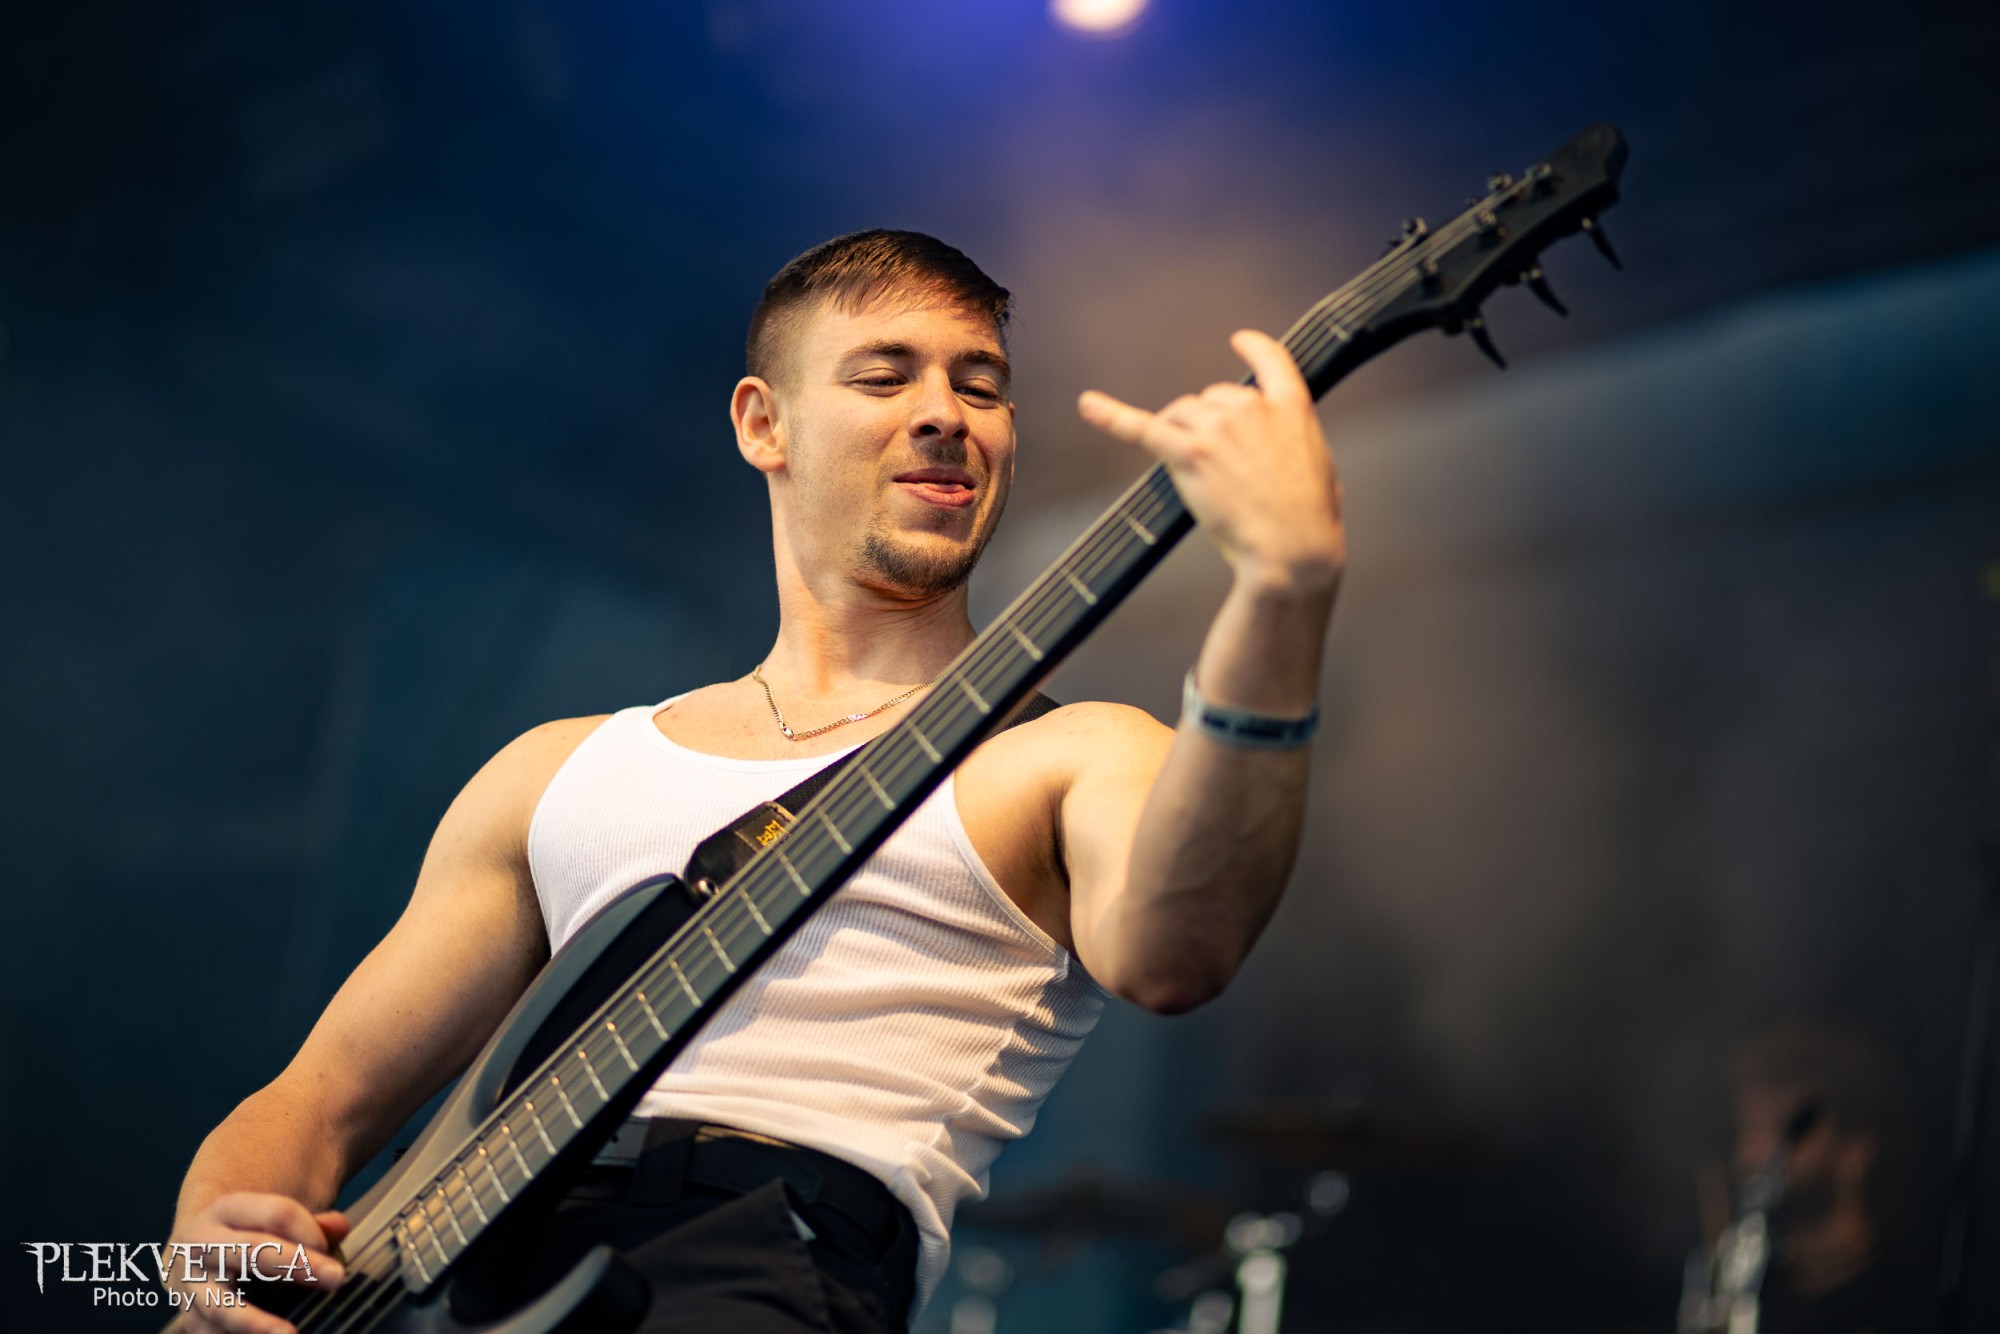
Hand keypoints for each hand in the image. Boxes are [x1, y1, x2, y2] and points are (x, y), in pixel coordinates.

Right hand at [166, 1193, 347, 1333]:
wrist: (193, 1252)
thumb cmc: (248, 1236)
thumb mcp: (271, 1221)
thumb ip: (310, 1225)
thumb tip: (340, 1228)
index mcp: (227, 1208)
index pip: (277, 1213)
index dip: (311, 1232)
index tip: (334, 1254)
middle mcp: (200, 1241)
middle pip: (251, 1249)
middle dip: (297, 1264)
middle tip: (337, 1279)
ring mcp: (188, 1282)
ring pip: (220, 1302)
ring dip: (256, 1322)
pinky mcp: (187, 1316)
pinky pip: (207, 1332)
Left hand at [1078, 329, 1343, 594]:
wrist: (1294, 550)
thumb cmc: (1310, 522)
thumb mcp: (1320, 467)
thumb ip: (1293, 442)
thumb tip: (1273, 448)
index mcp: (1293, 407)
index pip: (1271, 360)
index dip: (1253, 347)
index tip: (1239, 340)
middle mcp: (1253, 407)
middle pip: (1212, 397)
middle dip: (1208, 426)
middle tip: (1220, 471)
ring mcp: (1220, 427)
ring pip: (1180, 413)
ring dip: (1178, 435)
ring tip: (1195, 475)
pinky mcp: (1191, 453)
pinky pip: (1143, 428)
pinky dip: (1112, 417)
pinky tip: (1088, 405)